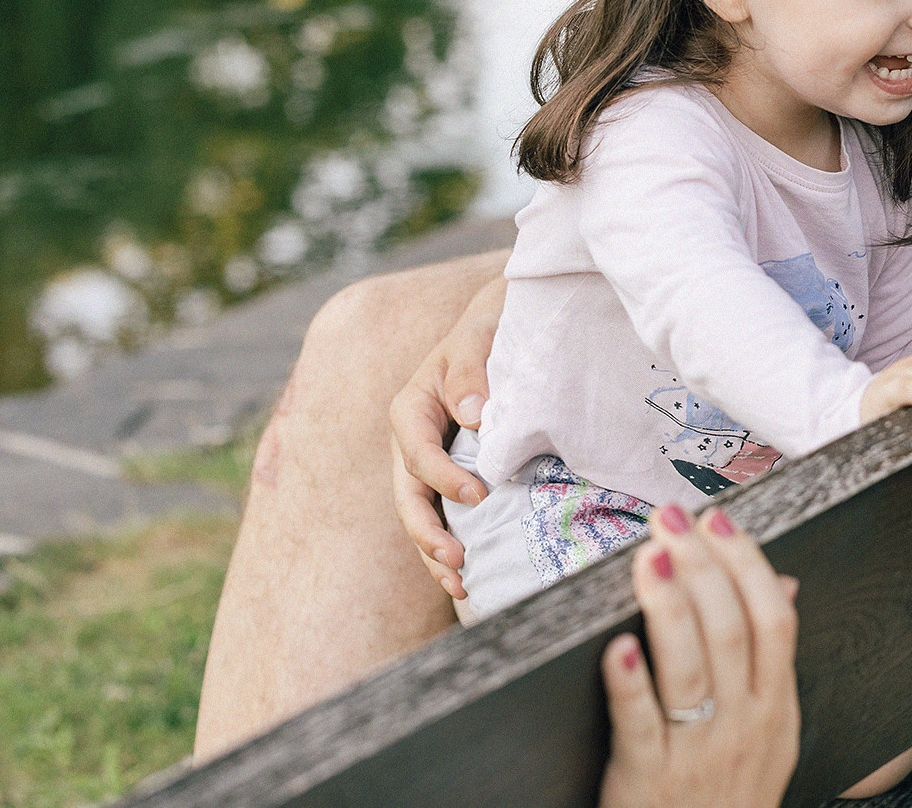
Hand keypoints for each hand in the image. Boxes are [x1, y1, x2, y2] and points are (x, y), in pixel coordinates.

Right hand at [389, 272, 504, 598]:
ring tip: (461, 585)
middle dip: (428, 532)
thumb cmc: (492, 327)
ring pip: (420, 514)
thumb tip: (471, 415)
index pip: (418, 451)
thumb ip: (472, 370)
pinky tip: (468, 578)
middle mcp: (413, 440)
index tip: (479, 495)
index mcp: (411, 407)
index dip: (443, 477)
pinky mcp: (450, 476)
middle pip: (408, 495)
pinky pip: (442, 515)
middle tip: (458, 560)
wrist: (503, 325)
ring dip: (435, 552)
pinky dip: (450, 546)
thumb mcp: (480, 336)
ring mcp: (429, 462)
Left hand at [599, 507, 799, 807]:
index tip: (717, 517)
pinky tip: (618, 647)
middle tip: (670, 519)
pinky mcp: (647, 781)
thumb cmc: (728, 795)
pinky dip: (630, 685)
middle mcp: (743, 725)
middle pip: (730, 630)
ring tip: (647, 558)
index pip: (772, 618)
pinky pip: (640, 727)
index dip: (746, 562)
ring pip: (689, 669)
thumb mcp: (771, 732)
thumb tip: (788, 585)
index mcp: (774, 706)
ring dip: (669, 606)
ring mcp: (697, 754)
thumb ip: (773, 661)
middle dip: (701, 565)